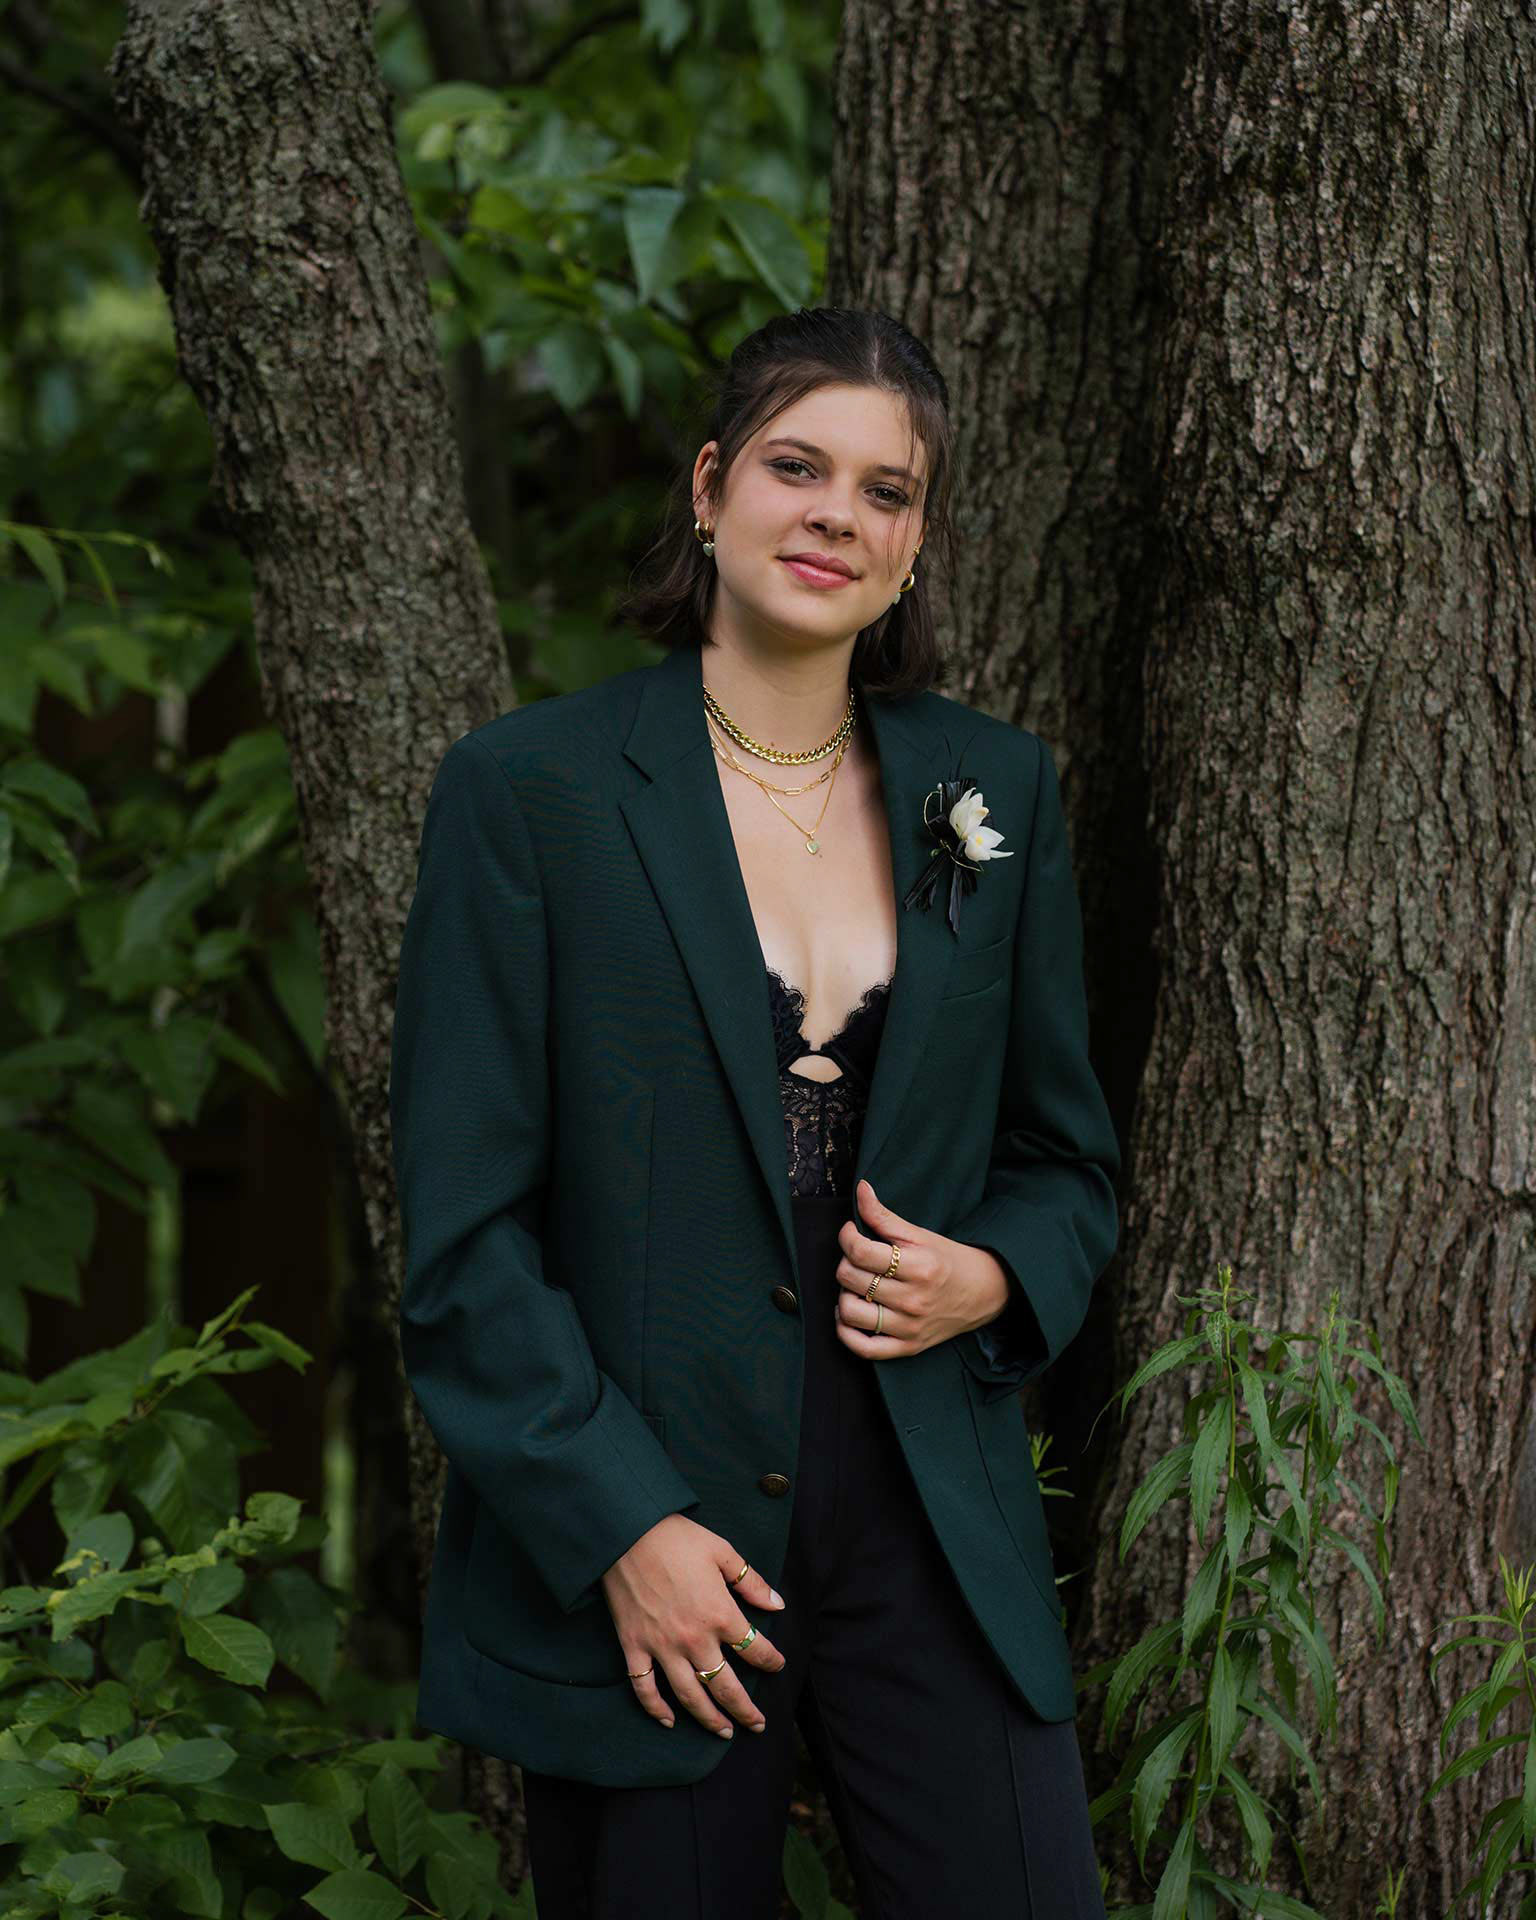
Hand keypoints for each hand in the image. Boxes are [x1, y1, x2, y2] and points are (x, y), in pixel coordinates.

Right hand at [602, 1514, 787, 1737]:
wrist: (627, 1532)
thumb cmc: (677, 1538)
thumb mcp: (722, 1552)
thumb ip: (751, 1582)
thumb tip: (778, 1605)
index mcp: (719, 1614)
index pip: (753, 1649)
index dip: (770, 1661)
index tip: (778, 1666)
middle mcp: (693, 1639)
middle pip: (725, 1686)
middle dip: (745, 1710)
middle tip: (757, 1724)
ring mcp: (662, 1647)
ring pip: (690, 1696)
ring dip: (709, 1719)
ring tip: (724, 1732)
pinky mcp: (634, 1647)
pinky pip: (644, 1688)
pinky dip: (655, 1708)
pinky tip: (669, 1721)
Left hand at [833, 1177, 1011, 1360]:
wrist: (983, 1293)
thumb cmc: (948, 1260)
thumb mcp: (920, 1234)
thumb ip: (885, 1216)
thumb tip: (860, 1189)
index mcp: (918, 1266)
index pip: (861, 1252)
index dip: (846, 1236)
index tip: (850, 1231)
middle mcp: (913, 1299)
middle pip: (851, 1278)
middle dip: (846, 1261)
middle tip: (858, 1257)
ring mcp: (909, 1326)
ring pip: (850, 1312)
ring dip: (844, 1294)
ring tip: (856, 1284)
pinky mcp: (907, 1347)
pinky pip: (862, 1348)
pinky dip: (846, 1331)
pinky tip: (849, 1313)